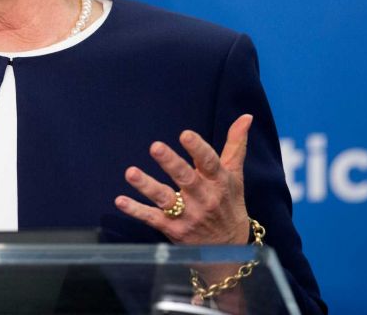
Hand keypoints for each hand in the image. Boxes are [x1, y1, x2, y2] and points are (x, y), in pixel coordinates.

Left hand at [114, 114, 252, 245]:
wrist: (229, 251)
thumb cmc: (229, 205)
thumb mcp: (235, 176)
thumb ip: (236, 145)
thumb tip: (246, 116)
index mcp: (219, 182)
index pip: (210, 163)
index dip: (198, 149)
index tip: (185, 134)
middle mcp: (204, 199)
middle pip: (186, 179)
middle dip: (171, 163)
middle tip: (155, 146)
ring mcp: (188, 216)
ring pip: (166, 199)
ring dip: (147, 186)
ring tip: (130, 172)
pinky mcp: (173, 230)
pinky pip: (152, 219)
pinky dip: (136, 210)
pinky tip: (120, 200)